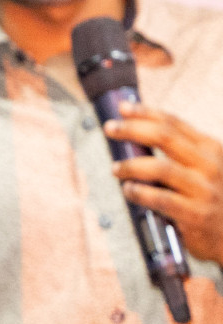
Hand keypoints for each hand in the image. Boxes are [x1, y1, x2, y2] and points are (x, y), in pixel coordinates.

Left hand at [106, 102, 222, 262]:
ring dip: (131, 165)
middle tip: (110, 129)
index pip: (174, 123)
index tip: (123, 108)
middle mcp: (210, 166)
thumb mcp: (205, 168)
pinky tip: (129, 190)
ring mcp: (205, 190)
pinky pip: (161, 199)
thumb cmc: (213, 198)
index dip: (145, 112)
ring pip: (160, 168)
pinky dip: (140, 192)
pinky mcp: (197, 215)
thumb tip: (135, 132)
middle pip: (165, 137)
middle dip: (132, 129)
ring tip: (116, 168)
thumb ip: (179, 152)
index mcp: (211, 149)